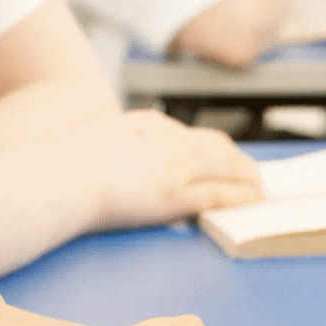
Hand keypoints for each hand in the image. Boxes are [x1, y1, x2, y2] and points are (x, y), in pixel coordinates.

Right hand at [66, 108, 263, 229]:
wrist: (66, 176)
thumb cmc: (73, 163)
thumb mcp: (101, 141)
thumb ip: (125, 145)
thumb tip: (135, 158)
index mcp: (150, 124)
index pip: (193, 135)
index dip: (213, 148)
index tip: (223, 158)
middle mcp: (169, 140)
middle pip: (217, 146)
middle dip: (238, 159)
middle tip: (252, 172)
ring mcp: (175, 167)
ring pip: (226, 167)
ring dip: (248, 177)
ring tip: (260, 188)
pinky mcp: (176, 195)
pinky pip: (219, 194)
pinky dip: (240, 196)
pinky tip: (251, 200)